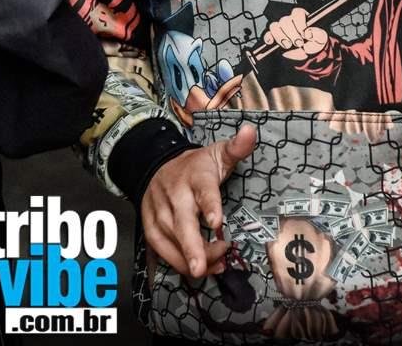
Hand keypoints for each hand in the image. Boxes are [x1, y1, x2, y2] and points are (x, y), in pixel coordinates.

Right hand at [142, 123, 257, 279]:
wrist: (156, 165)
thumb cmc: (196, 167)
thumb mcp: (217, 153)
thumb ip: (236, 148)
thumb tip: (251, 132)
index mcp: (195, 175)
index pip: (204, 191)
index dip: (209, 206)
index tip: (216, 223)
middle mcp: (174, 194)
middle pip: (181, 222)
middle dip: (191, 245)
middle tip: (201, 266)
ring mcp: (159, 211)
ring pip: (172, 240)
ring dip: (192, 257)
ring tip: (215, 267)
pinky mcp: (150, 226)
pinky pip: (161, 249)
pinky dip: (178, 262)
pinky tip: (199, 270)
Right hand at [263, 8, 328, 63]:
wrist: (308, 54)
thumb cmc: (314, 42)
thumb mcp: (321, 38)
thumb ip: (318, 33)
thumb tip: (310, 31)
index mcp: (301, 17)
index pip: (297, 13)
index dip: (300, 24)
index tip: (305, 34)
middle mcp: (290, 20)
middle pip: (285, 21)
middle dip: (292, 34)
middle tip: (299, 43)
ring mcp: (281, 28)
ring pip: (275, 26)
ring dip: (281, 37)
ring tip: (288, 45)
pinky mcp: (274, 37)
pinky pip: (267, 34)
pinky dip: (269, 38)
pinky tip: (272, 42)